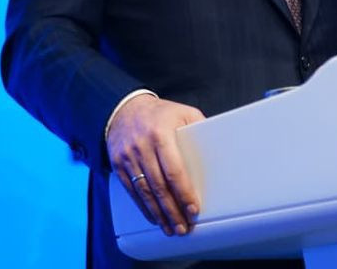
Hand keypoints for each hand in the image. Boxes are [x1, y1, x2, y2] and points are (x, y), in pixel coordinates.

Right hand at [106, 94, 204, 235]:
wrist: (123, 109)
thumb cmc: (158, 113)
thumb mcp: (182, 113)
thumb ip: (199, 128)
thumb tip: (218, 146)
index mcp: (161, 134)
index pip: (174, 169)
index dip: (184, 192)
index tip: (193, 208)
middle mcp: (143, 146)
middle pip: (159, 185)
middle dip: (173, 209)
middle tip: (184, 226)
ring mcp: (128, 157)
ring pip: (145, 191)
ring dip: (159, 213)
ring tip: (171, 227)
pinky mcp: (118, 165)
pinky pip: (132, 190)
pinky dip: (143, 206)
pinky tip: (154, 217)